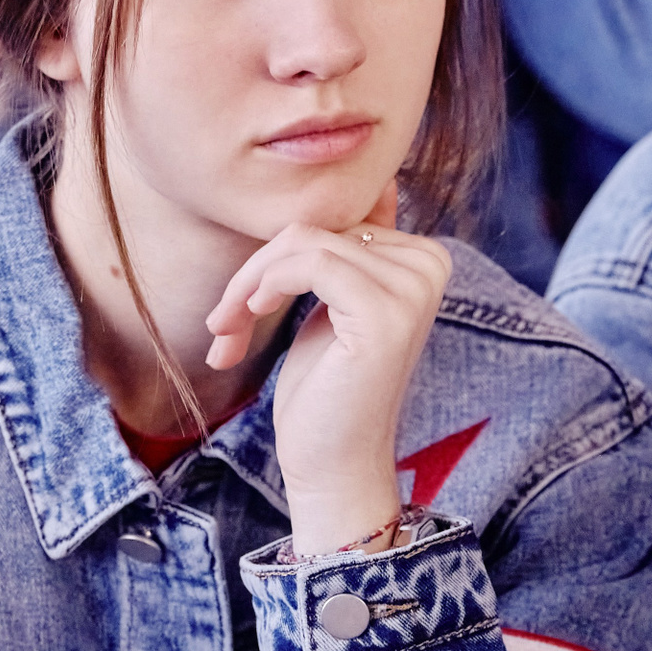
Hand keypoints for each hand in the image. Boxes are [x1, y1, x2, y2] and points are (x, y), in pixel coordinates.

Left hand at [206, 181, 450, 556]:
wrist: (332, 464)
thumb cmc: (326, 389)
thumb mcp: (331, 305)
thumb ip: (347, 249)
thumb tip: (367, 186)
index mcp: (424, 257)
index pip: (334, 218)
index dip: (276, 256)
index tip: (241, 304)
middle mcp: (430, 265)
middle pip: (316, 226)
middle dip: (255, 271)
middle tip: (222, 322)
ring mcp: (413, 288)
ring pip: (302, 243)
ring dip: (247, 284)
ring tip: (225, 328)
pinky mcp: (385, 311)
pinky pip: (306, 264)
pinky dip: (263, 286)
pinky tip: (248, 318)